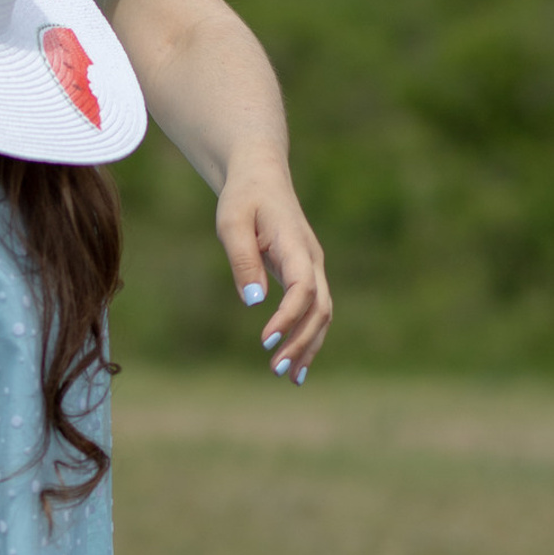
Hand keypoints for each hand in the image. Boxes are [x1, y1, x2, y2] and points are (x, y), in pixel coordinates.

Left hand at [215, 150, 332, 379]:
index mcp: (295, 246)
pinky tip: (295, 364)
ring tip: (290, 378)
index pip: (302, 288)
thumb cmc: (242, 198)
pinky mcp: (305, 275)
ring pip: (322, 313)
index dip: (287, 316)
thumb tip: (253, 302)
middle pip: (319, 308)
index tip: (265, 340)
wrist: (261, 176)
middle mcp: (311, 259)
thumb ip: (242, 260)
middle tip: (276, 369)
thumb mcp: (231, 222)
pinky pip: (314, 310)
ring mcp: (312, 268)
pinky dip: (308, 337)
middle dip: (301, 341)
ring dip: (308, 345)